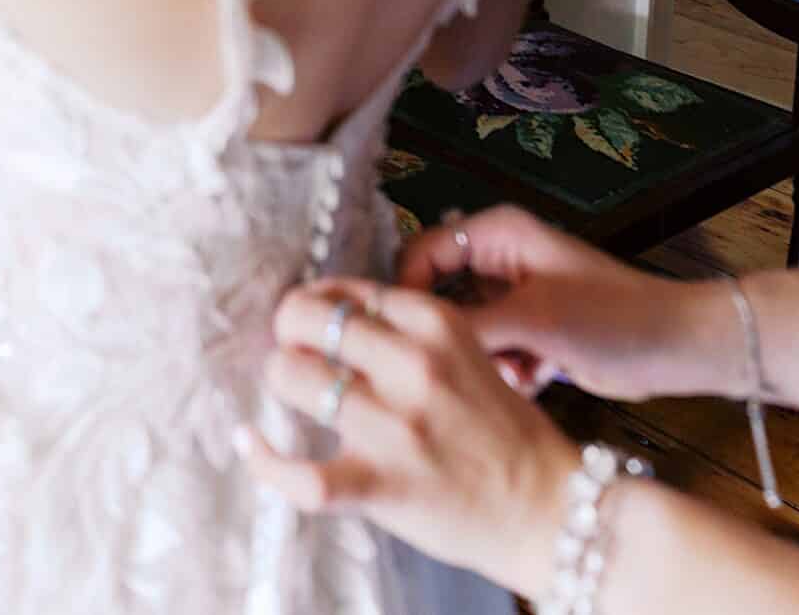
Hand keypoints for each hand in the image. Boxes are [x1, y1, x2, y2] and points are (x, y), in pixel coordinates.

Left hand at [244, 279, 583, 597]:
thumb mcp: (468, 353)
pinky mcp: (381, 484)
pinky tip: (249, 442)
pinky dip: (264, 458)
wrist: (549, 508)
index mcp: (436, 323)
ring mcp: (394, 426)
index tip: (312, 320)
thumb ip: (408, 331)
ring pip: (293, 377)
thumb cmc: (505, 433)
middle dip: (287, 330)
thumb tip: (334, 315)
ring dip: (280, 380)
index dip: (318, 303)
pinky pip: (300, 473)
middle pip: (307, 319)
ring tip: (288, 391)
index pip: (346, 291)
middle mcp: (412, 365)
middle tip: (291, 349)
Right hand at [399, 207, 730, 401]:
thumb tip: (402, 337)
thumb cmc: (612, 318)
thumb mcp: (531, 319)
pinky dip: (504, 369)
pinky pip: (490, 351)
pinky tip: (533, 379)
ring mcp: (514, 297)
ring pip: (463, 330)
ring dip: (481, 358)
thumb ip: (462, 325)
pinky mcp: (528, 331)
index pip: (420, 252)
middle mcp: (498, 258)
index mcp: (496, 233)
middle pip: (438, 294)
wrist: (676, 348)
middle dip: (450, 334)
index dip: (405, 293)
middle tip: (462, 363)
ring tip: (513, 372)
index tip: (403, 338)